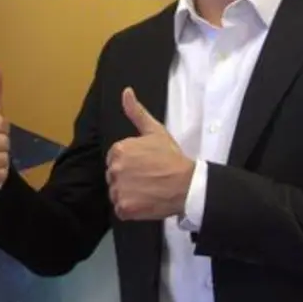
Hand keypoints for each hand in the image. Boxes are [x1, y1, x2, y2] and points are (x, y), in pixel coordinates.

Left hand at [106, 88, 193, 220]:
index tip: (145, 166)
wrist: (188, 184)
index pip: (115, 159)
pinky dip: (131, 209)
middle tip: (147, 179)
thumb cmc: (172, 158)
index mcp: (119, 149)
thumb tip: (126, 92)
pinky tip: (145, 202)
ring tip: (147, 190)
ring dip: (128, 194)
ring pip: (116, 193)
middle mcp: (115, 169)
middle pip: (114, 176)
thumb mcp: (155, 131)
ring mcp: (119, 189)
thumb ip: (136, 112)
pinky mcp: (124, 208)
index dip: (130, 163)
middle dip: (127, 178)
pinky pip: (120, 210)